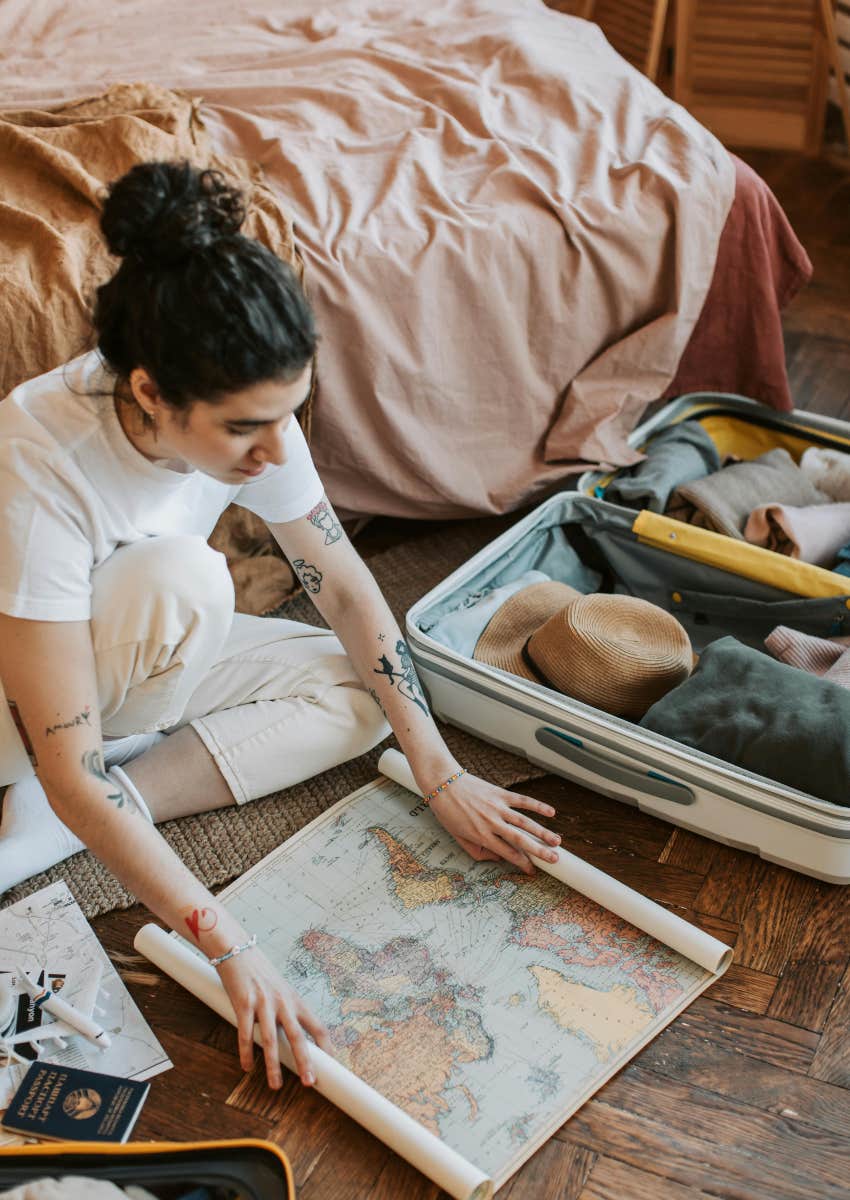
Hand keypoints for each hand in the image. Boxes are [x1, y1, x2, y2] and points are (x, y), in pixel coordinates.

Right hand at [216, 946, 332, 1088]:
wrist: (237, 950)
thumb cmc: (260, 972)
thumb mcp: (280, 990)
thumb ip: (286, 1011)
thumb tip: (292, 1037)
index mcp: (295, 1000)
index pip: (318, 1026)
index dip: (327, 1047)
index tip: (333, 1065)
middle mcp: (283, 1002)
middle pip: (298, 1036)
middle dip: (305, 1061)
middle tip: (310, 1083)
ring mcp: (264, 1003)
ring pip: (271, 1039)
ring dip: (273, 1065)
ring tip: (276, 1086)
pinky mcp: (243, 1003)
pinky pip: (245, 1033)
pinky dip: (246, 1052)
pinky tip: (247, 1067)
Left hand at [428, 772, 560, 873]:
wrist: (442, 783)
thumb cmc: (448, 812)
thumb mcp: (458, 837)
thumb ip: (477, 851)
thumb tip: (497, 858)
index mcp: (481, 836)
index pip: (508, 854)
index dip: (522, 864)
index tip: (533, 870)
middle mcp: (492, 823)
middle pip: (520, 840)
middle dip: (539, 851)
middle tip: (555, 859)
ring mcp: (497, 807)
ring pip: (524, 822)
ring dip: (543, 832)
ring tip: (557, 841)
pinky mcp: (500, 793)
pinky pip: (522, 801)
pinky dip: (537, 806)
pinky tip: (551, 812)